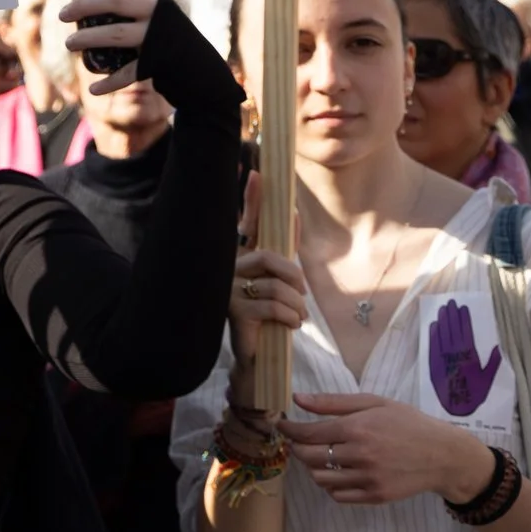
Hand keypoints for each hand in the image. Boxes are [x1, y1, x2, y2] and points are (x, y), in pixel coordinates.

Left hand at [58, 0, 157, 92]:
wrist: (203, 71)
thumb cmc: (166, 37)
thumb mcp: (152, 14)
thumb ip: (127, 7)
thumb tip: (82, 4)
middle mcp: (157, 11)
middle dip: (84, 5)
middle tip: (62, 14)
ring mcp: (158, 37)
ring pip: (117, 34)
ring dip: (88, 39)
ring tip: (69, 44)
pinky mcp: (157, 63)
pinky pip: (128, 73)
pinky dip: (109, 83)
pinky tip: (92, 89)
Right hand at [225, 170, 307, 398]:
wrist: (256, 358)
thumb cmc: (267, 315)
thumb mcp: (279, 283)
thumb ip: (283, 250)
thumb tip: (293, 213)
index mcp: (240, 256)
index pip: (247, 221)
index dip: (253, 199)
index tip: (258, 173)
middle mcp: (229, 267)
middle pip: (271, 256)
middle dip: (294, 275)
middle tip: (302, 294)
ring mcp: (228, 288)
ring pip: (277, 284)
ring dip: (296, 304)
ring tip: (297, 317)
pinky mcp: (233, 310)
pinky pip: (275, 305)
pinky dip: (291, 317)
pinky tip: (290, 325)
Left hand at [284, 392, 494, 505]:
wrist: (444, 455)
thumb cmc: (408, 423)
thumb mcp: (374, 403)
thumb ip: (333, 402)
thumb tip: (298, 399)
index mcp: (357, 428)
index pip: (307, 433)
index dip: (288, 429)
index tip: (281, 424)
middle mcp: (360, 455)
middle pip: (307, 457)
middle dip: (297, 448)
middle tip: (301, 441)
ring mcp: (368, 479)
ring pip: (320, 478)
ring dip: (313, 467)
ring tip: (322, 456)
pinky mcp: (376, 496)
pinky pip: (338, 496)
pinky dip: (330, 485)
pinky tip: (338, 472)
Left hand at [428, 298, 505, 415]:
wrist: (458, 407)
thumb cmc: (475, 393)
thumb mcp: (488, 379)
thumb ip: (493, 363)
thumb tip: (497, 347)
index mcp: (469, 356)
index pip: (466, 332)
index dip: (463, 319)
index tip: (463, 307)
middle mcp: (455, 354)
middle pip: (452, 330)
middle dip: (452, 315)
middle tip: (450, 302)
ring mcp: (443, 357)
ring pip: (442, 335)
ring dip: (442, 321)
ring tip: (442, 309)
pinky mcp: (433, 363)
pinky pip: (432, 345)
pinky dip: (433, 335)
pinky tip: (433, 325)